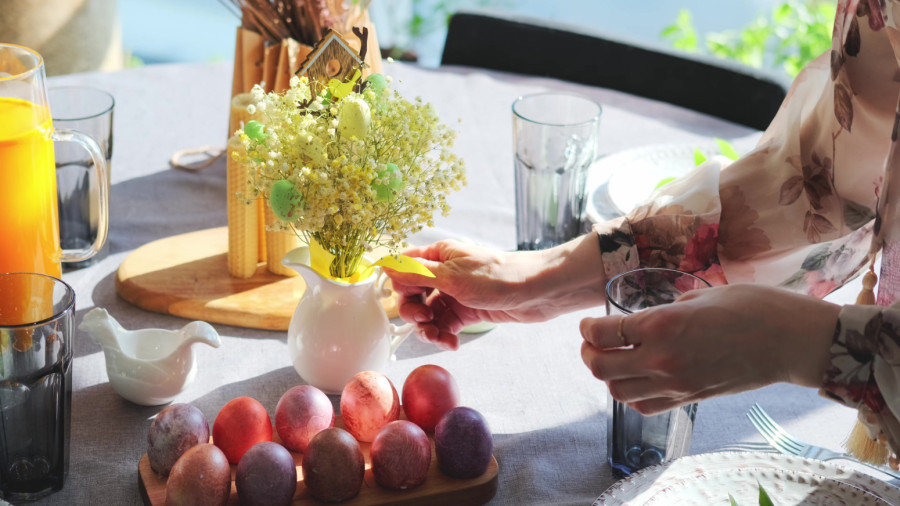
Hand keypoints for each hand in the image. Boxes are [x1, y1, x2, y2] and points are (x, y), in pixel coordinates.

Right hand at [382, 240, 544, 349]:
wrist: (538, 291)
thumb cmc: (497, 277)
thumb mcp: (452, 276)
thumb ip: (417, 274)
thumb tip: (385, 264)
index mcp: (438, 255)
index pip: (404, 268)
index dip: (400, 286)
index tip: (408, 300)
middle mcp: (444, 273)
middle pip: (413, 294)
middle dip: (414, 312)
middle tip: (424, 322)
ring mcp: (456, 293)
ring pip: (429, 314)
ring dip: (429, 329)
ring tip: (439, 339)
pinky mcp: (468, 311)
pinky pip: (446, 325)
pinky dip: (445, 336)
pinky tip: (452, 344)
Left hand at [579, 284, 839, 414]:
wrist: (790, 341)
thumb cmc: (752, 307)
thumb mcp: (700, 295)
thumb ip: (666, 309)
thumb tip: (647, 319)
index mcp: (661, 324)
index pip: (603, 334)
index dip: (587, 329)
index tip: (587, 324)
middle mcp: (661, 358)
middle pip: (600, 367)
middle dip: (588, 353)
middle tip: (592, 343)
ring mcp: (675, 383)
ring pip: (617, 391)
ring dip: (607, 375)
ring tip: (613, 359)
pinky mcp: (689, 399)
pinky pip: (644, 405)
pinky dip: (630, 394)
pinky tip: (636, 377)